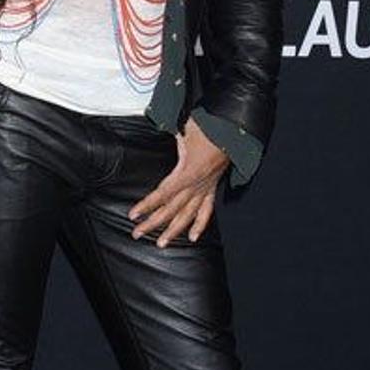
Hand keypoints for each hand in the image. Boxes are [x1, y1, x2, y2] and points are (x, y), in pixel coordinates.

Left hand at [129, 118, 228, 246]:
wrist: (235, 129)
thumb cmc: (211, 125)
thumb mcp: (186, 126)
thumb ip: (169, 128)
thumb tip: (157, 125)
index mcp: (190, 171)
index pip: (164, 193)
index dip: (148, 205)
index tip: (134, 215)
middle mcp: (199, 184)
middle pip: (173, 209)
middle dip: (154, 223)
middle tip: (137, 234)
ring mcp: (207, 187)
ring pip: (189, 214)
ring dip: (174, 230)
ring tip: (161, 244)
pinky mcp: (213, 187)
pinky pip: (207, 210)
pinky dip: (200, 224)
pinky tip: (192, 237)